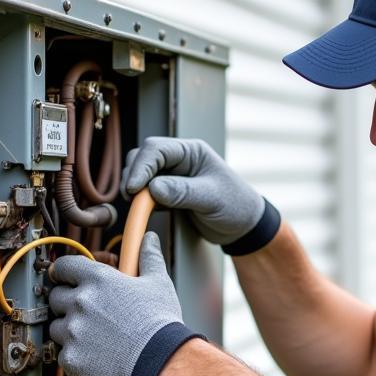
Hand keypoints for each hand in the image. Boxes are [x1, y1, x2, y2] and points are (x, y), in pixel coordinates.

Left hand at [48, 233, 202, 375]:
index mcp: (98, 280)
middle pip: (56, 297)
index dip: (65, 273)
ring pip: (57, 327)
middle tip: (90, 314)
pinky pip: (63, 354)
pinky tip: (97, 357)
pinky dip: (76, 355)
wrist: (163, 364)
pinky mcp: (71, 358)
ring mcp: (73, 331)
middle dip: (68, 303)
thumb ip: (148, 258)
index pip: (63, 267)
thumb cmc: (161, 325)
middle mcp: (80, 302)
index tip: (68, 280)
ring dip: (70, 330)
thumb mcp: (159, 284)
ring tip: (96, 338)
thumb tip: (148, 240)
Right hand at [121, 138, 277, 252]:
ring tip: (137, 206)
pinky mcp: (169, 192)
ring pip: (142, 174)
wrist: (244, 226)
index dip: (141, 166)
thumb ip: (182, 192)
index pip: (156, 149)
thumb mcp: (211, 199)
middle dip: (134, 176)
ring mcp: (173, 176)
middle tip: (131, 199)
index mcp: (191, 151)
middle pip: (143, 158)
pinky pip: (147, 191)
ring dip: (134, 188)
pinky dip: (141, 199)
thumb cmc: (236, 206)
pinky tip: (143, 210)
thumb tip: (152, 189)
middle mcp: (179, 160)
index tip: (133, 188)